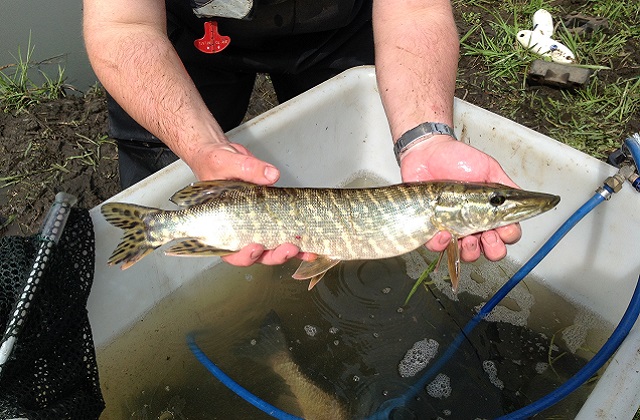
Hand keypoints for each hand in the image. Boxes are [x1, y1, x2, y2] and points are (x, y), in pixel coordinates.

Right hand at [188, 141, 315, 265]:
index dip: (244, 255)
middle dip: (274, 255)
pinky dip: (297, 239)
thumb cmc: (215, 163)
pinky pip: (284, 231)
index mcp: (221, 224)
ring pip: (272, 248)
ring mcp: (257, 224)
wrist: (224, 155)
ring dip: (289, 252)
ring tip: (305, 249)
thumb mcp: (226, 163)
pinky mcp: (271, 216)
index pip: (230, 251)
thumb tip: (271, 175)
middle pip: (256, 255)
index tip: (256, 247)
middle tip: (289, 247)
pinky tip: (310, 243)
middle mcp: (240, 229)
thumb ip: (247, 169)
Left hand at [400, 135, 521, 261]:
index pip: (507, 233)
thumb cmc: (456, 159)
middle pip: (491, 250)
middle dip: (493, 249)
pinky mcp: (432, 230)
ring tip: (467, 238)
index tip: (504, 229)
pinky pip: (438, 247)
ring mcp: (453, 228)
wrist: (427, 153)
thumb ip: (507, 187)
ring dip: (470, 251)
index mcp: (490, 211)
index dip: (508, 236)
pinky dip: (442, 244)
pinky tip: (443, 232)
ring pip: (467, 254)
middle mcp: (474, 223)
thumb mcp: (489, 169)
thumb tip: (527, 200)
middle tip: (488, 236)